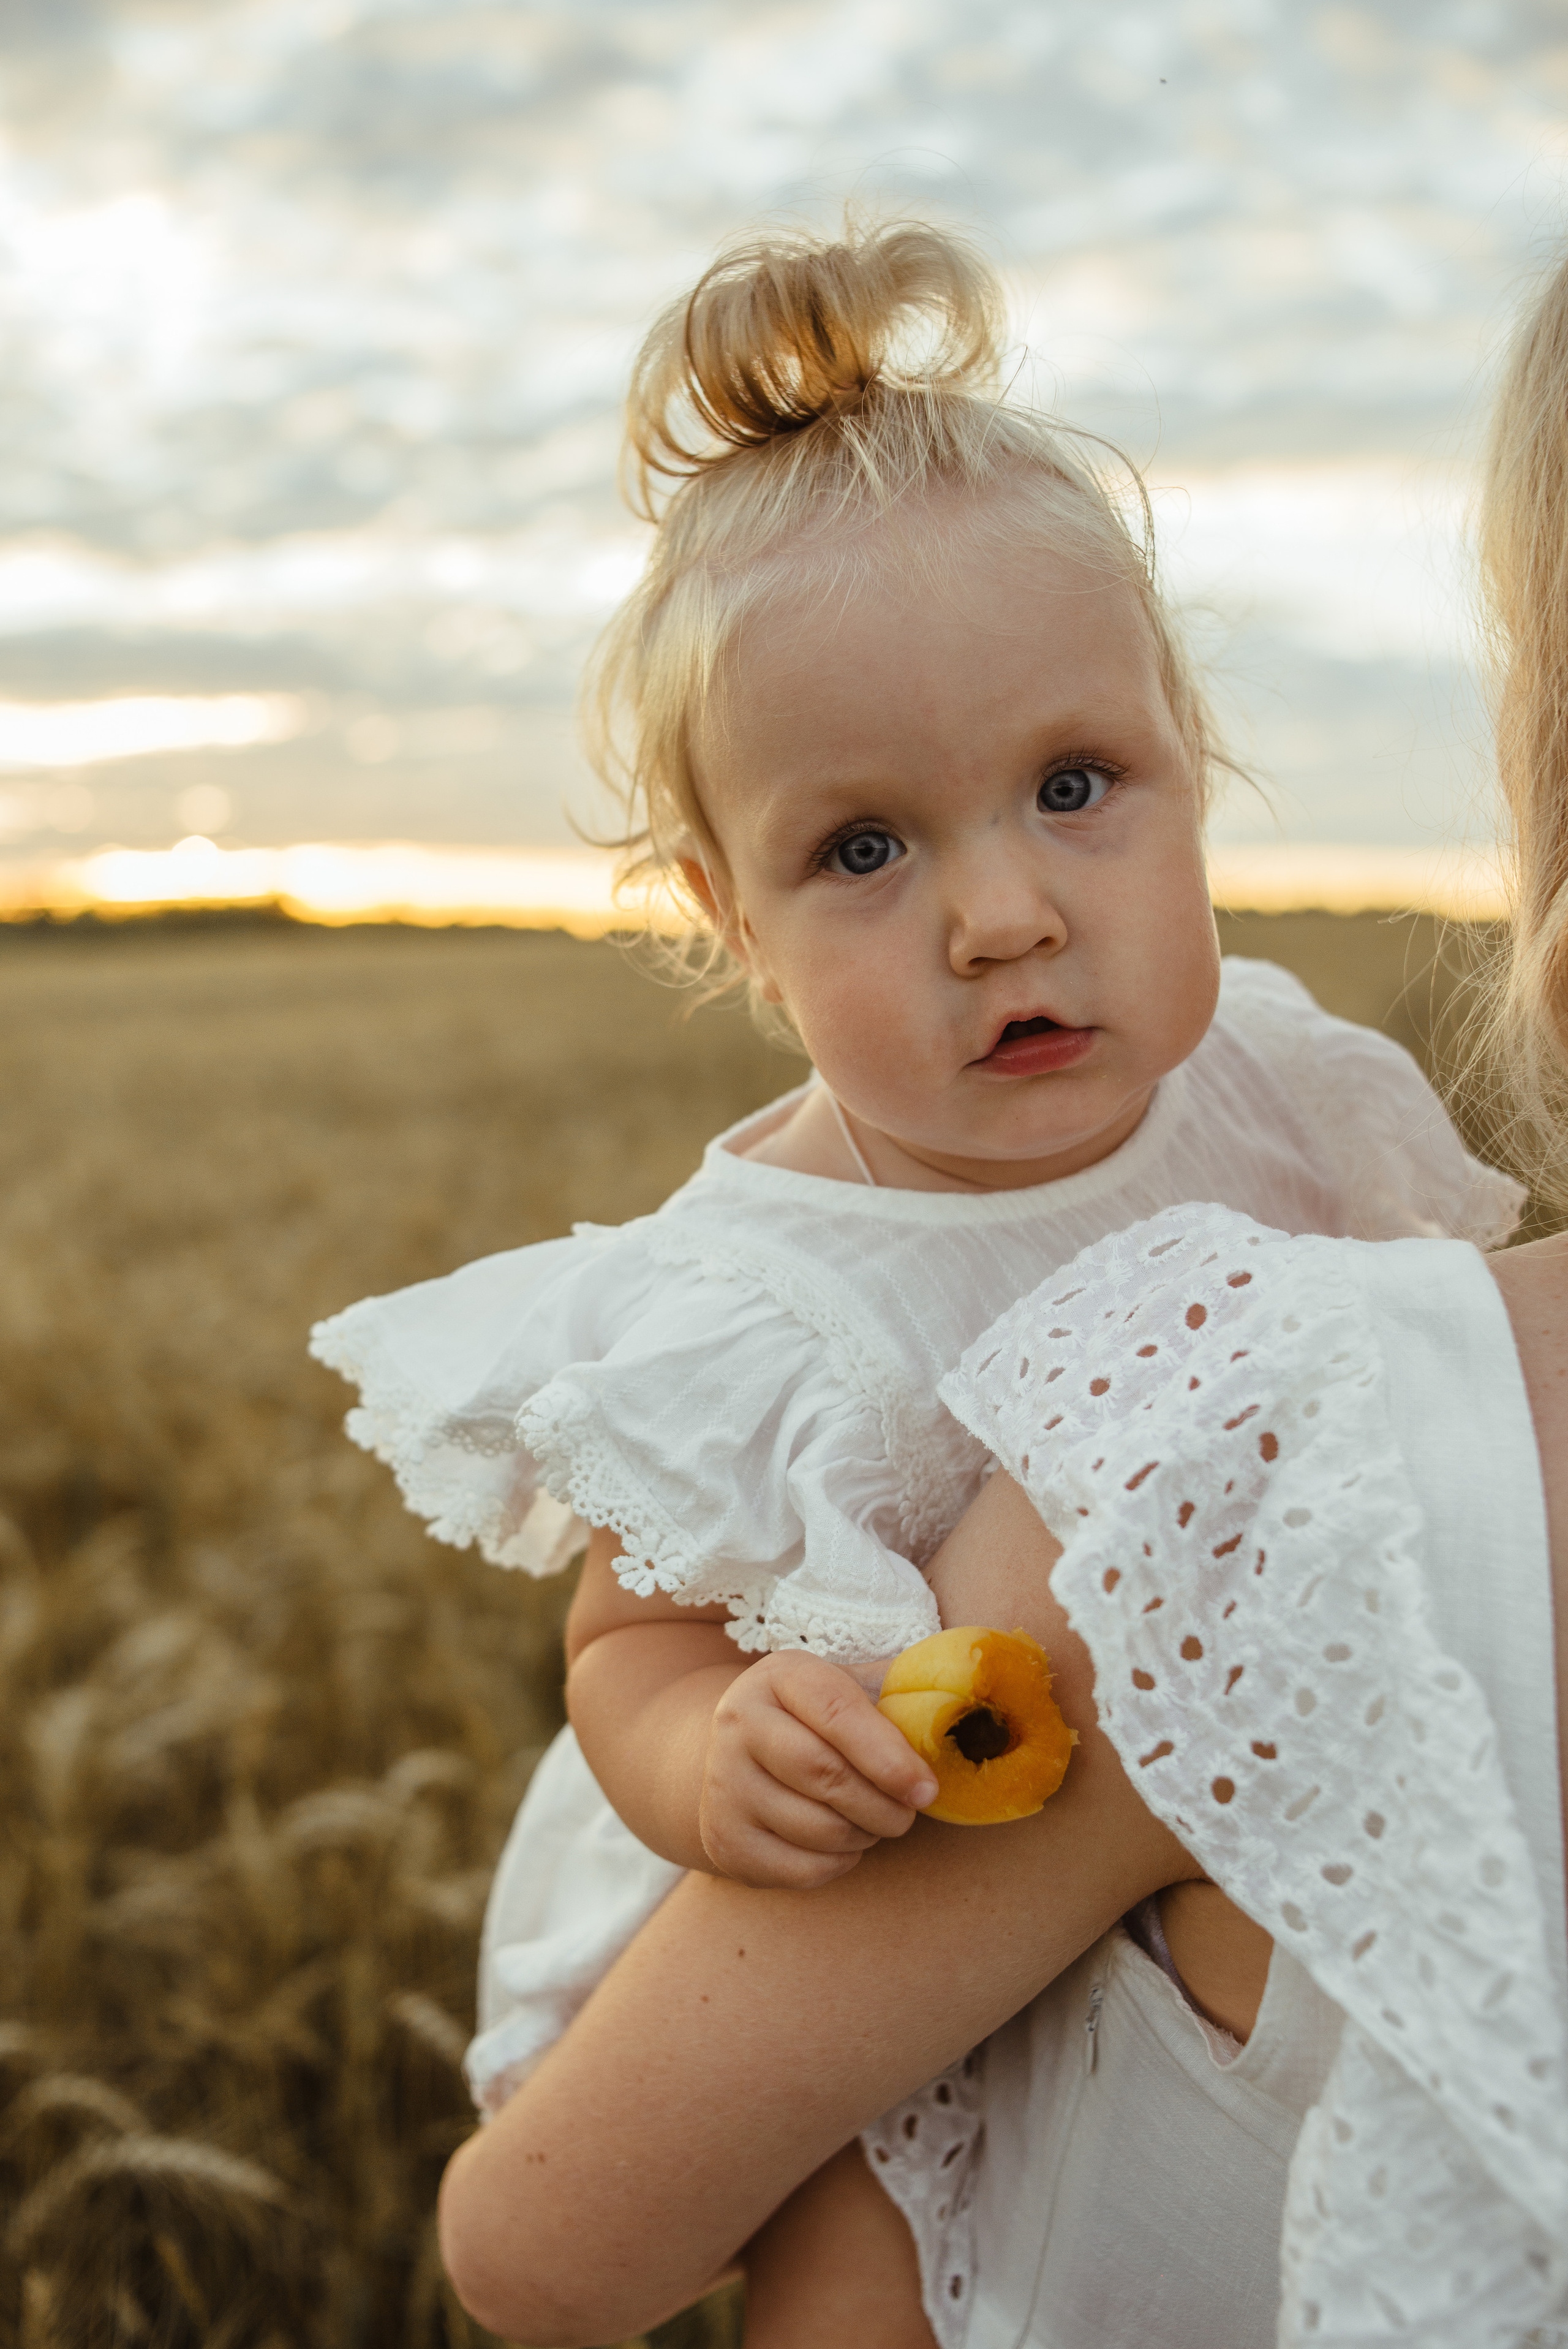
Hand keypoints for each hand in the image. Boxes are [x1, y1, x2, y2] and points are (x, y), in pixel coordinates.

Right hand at [698, 1650, 940, 1887]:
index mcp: (779, 1676)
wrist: (731, 1757)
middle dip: (883, 1804)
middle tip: (910, 1813)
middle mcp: (738, 1722)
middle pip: (826, 1775)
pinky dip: (839, 1863)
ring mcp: (723, 1784)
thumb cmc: (815, 1721)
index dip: (890, 1755)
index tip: (928, 1789)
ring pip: (817, 1828)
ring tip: (875, 1821)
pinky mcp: (723, 1840)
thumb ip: (901, 1689)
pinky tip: (843, 1841)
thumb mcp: (848, 1686)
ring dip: (865, 1835)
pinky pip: (802, 1869)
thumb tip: (966, 1698)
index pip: (838, 1712)